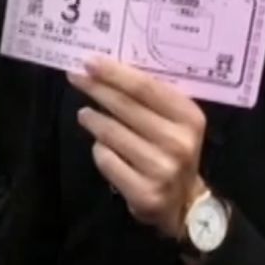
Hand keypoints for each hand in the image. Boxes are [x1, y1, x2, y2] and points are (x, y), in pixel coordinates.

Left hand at [68, 57, 208, 240]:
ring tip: (84, 114)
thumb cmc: (174, 149)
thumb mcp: (175, 121)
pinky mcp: (144, 193)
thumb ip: (152, 97)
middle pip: (125, 107)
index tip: (89, 62)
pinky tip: (101, 146)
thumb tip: (107, 69)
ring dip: (93, 120)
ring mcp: (161, 169)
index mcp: (189, 117)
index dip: (114, 73)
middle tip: (75, 78)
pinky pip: (107, 160)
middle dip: (97, 89)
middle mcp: (178, 142)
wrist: (184, 202)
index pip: (145, 88)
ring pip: (112, 134)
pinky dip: (99, 150)